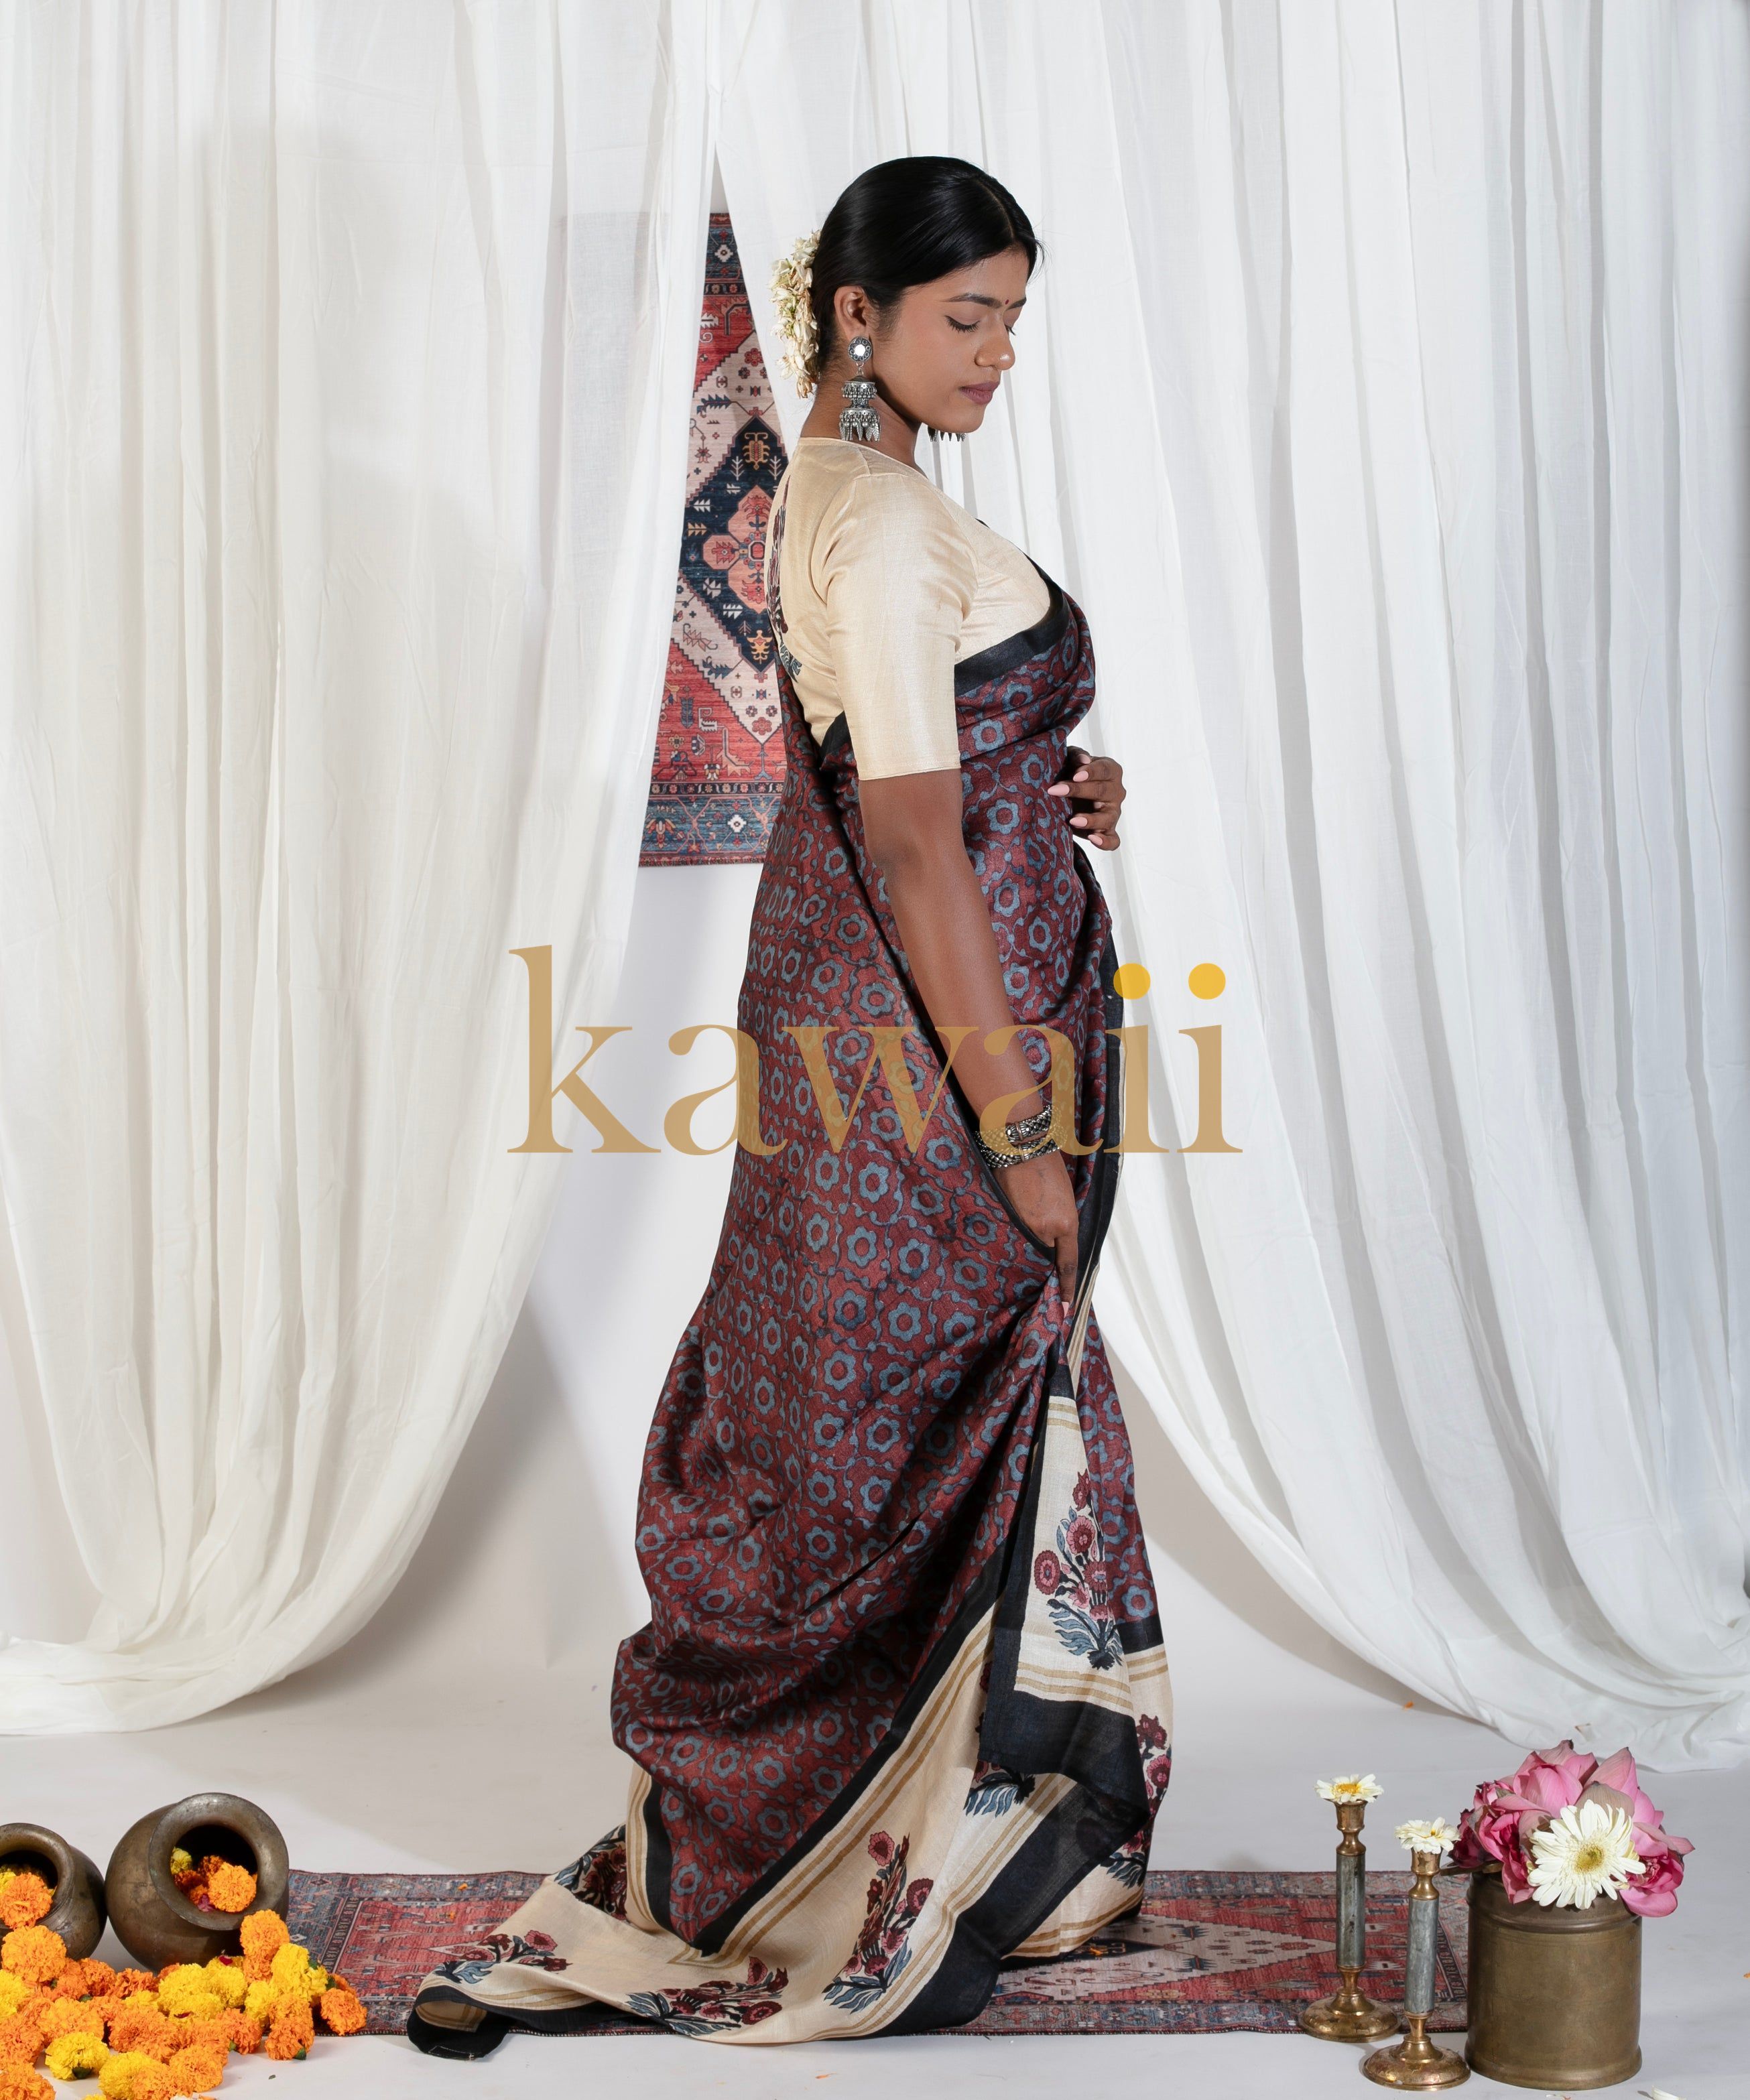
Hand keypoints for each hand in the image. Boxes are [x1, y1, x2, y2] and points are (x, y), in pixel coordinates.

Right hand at [997, 1148, 1078, 1313]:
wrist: (1023, 1147)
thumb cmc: (1049, 1166)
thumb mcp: (1065, 1198)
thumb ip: (1061, 1222)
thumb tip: (1052, 1239)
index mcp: (1067, 1224)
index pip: (1067, 1264)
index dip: (1065, 1288)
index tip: (1065, 1308)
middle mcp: (1047, 1231)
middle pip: (1044, 1257)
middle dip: (1041, 1257)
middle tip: (1036, 1249)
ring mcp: (1024, 1227)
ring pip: (1026, 1246)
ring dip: (1025, 1240)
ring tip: (1021, 1222)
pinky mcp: (1005, 1219)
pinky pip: (1010, 1235)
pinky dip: (1011, 1231)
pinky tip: (1008, 1219)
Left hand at [1047, 746, 1124, 848]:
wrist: (1069, 794)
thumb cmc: (1072, 771)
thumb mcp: (1071, 759)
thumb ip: (1077, 756)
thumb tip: (1083, 761)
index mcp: (1111, 771)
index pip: (1104, 770)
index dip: (1091, 772)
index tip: (1075, 775)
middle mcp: (1116, 791)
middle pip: (1102, 791)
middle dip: (1078, 791)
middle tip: (1055, 791)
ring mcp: (1113, 813)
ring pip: (1108, 818)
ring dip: (1091, 819)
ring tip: (1073, 820)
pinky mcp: (1108, 830)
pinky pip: (1113, 840)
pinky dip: (1105, 842)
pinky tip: (1092, 839)